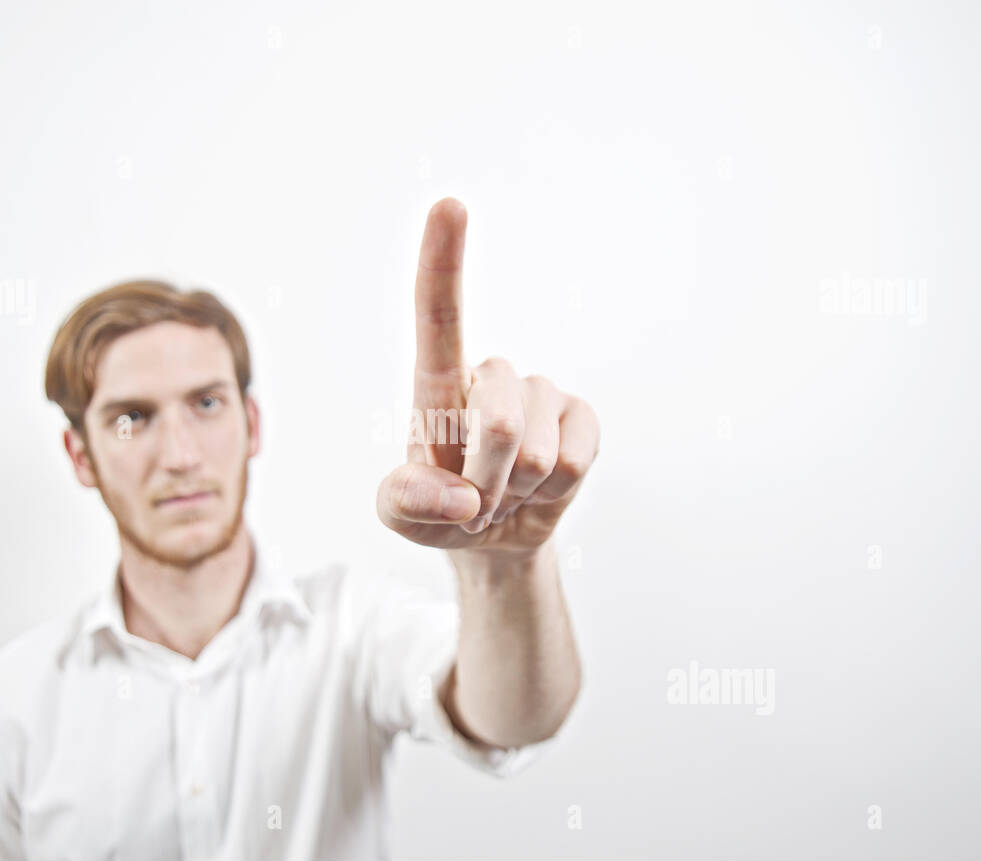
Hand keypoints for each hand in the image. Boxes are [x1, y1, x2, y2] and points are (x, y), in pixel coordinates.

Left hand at [376, 197, 599, 553]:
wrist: (492, 536)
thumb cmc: (437, 509)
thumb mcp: (400, 515)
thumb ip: (407, 502)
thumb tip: (458, 497)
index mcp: (438, 385)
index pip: (438, 315)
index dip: (443, 260)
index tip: (449, 204)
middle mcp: (491, 377)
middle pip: (500, 425)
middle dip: (488, 482)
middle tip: (475, 499)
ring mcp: (540, 393)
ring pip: (538, 454)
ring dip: (518, 492)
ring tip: (506, 493)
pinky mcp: (580, 418)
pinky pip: (576, 461)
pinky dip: (555, 492)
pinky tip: (540, 488)